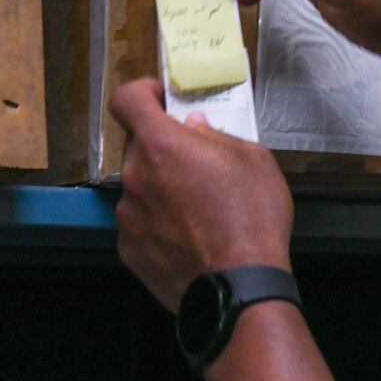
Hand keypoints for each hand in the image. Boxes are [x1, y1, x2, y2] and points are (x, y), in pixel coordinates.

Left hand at [110, 78, 294, 310]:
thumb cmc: (252, 216)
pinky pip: (140, 225)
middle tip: (197, 167)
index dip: (141, 93)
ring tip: (197, 213)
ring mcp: (127, 216)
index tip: (161, 100)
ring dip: (161, 191)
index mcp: (161, 144)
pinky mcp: (128, 251)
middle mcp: (134, 176)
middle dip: (164, 151)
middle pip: (139, 149)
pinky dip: (158, 226)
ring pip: (140, 189)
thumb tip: (195, 129)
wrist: (238, 287)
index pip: (127, 100)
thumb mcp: (254, 160)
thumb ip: (217, 137)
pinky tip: (188, 240)